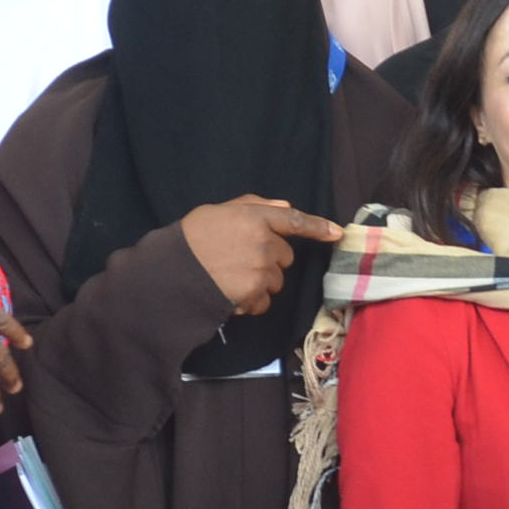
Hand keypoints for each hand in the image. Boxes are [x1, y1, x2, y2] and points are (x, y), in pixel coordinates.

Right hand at [181, 196, 343, 316]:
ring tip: (230, 277)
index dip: (318, 226)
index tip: (336, 233)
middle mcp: (263, 242)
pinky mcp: (254, 293)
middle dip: (270, 260)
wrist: (171, 271)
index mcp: (254, 217)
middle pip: (285, 257)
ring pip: (276, 281)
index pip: (294, 221)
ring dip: (260, 282)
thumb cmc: (191, 238)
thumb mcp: (218, 211)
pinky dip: (251, 301)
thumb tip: (285, 207)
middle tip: (240, 259)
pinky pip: (263, 302)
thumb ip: (253, 207)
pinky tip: (230, 293)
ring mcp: (260, 269)